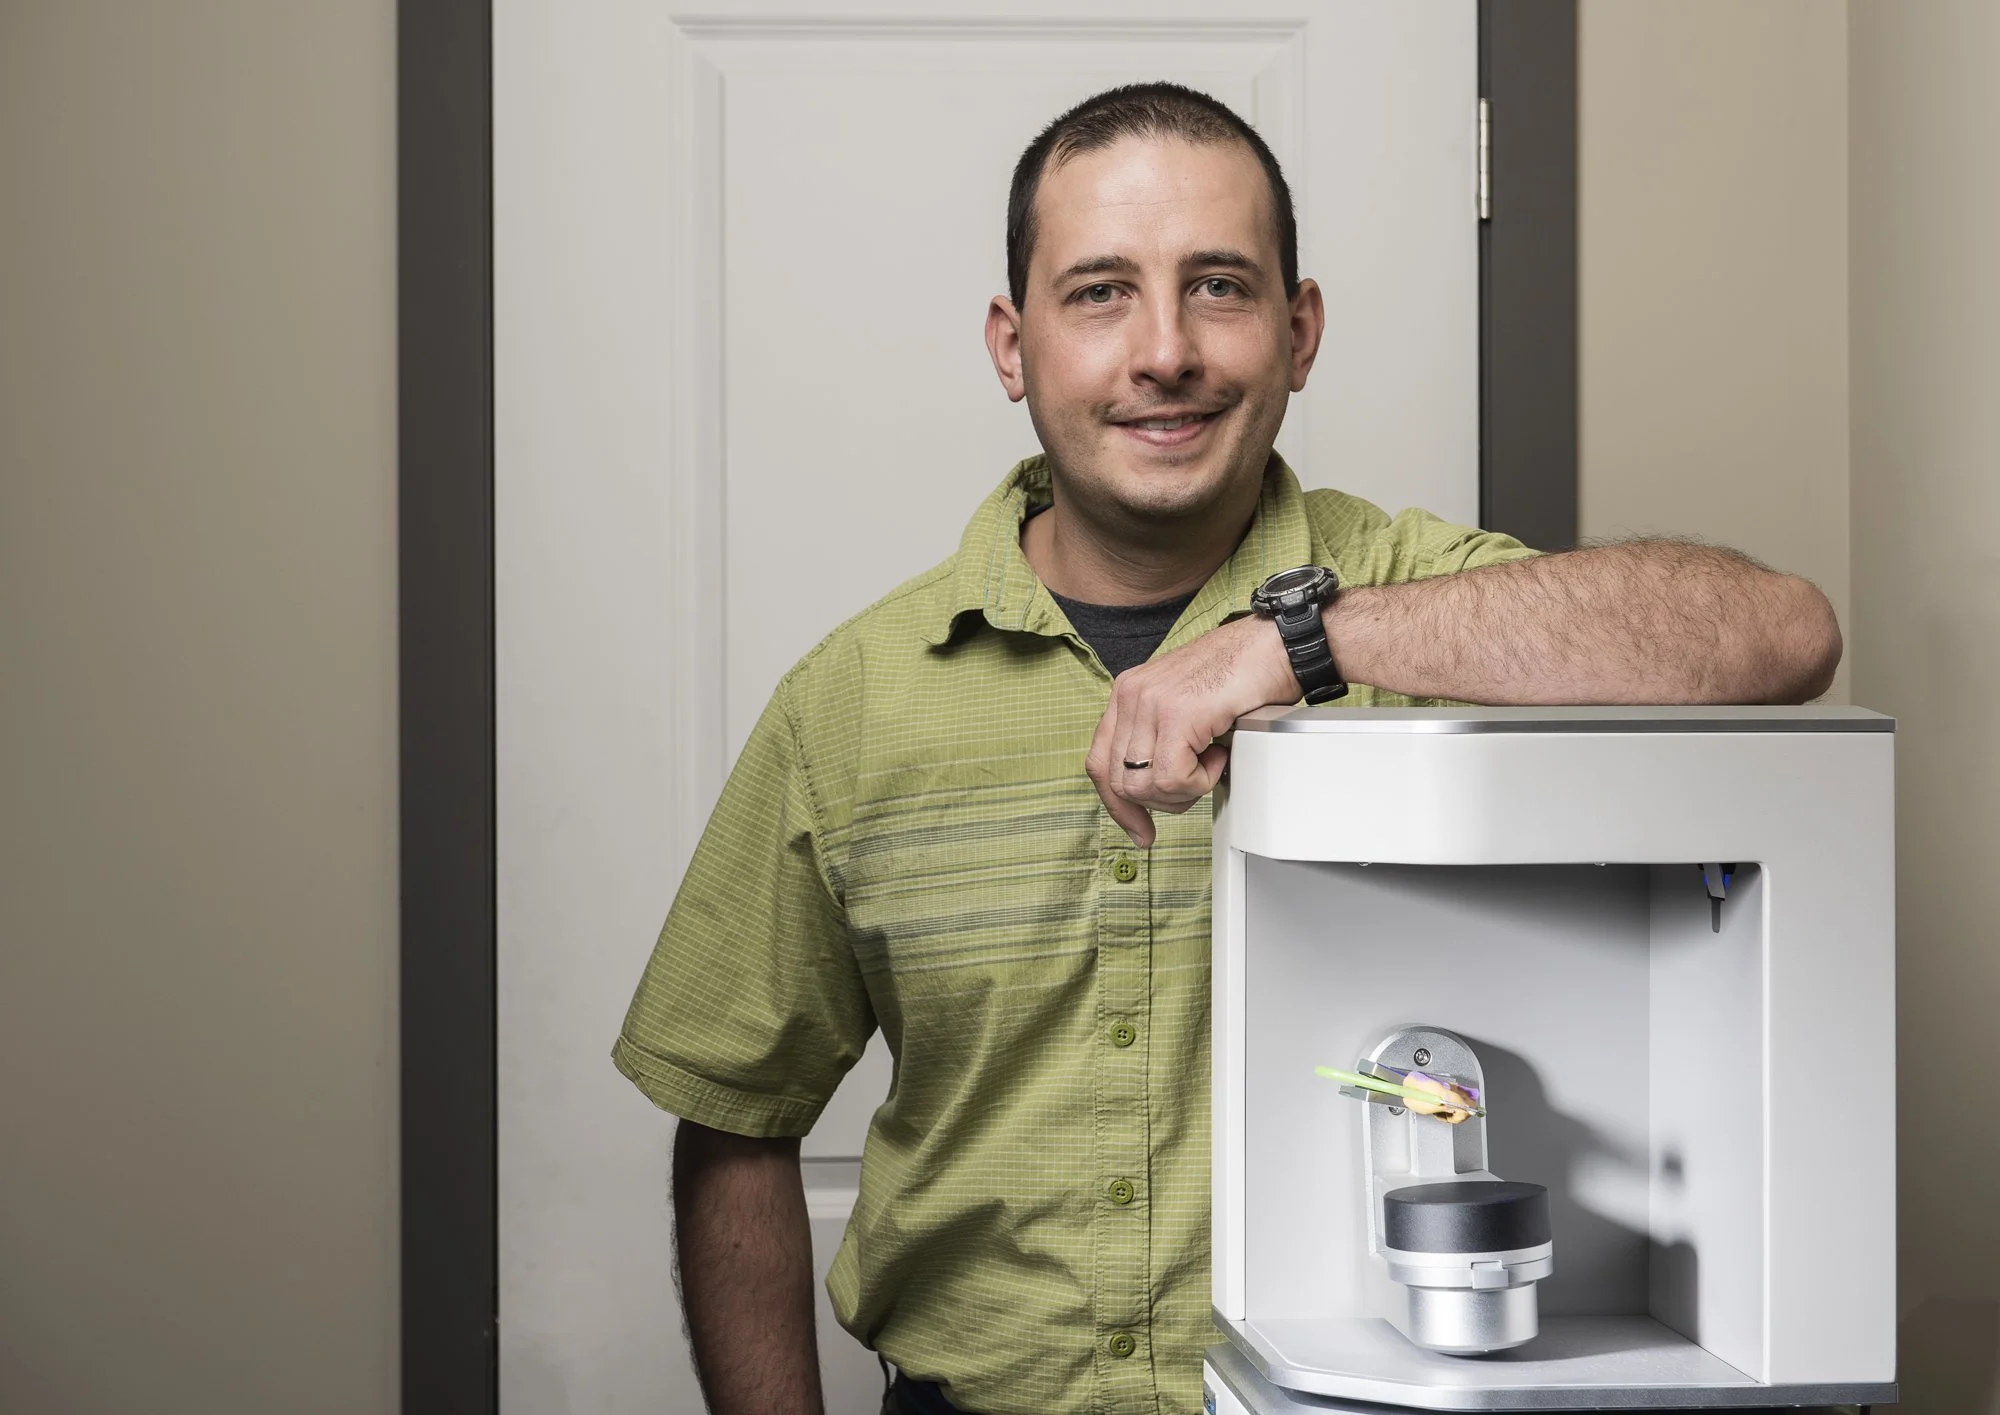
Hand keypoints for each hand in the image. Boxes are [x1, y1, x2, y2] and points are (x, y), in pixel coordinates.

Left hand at [1085, 614, 1300, 845]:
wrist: (1275, 646)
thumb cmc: (1242, 675)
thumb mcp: (1184, 707)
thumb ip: (1157, 737)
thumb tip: (1150, 789)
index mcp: (1128, 693)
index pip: (1099, 763)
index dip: (1117, 805)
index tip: (1139, 829)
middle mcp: (1132, 694)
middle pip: (1119, 781)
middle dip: (1160, 800)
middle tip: (1193, 786)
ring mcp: (1152, 702)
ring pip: (1143, 785)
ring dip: (1183, 789)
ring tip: (1211, 761)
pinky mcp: (1178, 713)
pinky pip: (1171, 777)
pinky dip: (1199, 781)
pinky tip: (1219, 754)